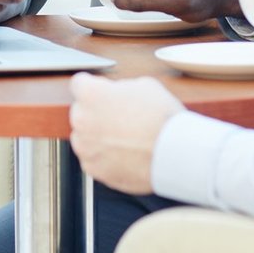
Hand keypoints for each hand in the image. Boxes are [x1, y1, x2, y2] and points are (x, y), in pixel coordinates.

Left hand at [68, 74, 182, 194]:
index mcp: (90, 94)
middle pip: (81, 111)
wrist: (175, 153)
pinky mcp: (94, 168)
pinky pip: (93, 158)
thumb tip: (115, 94)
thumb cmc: (162, 117)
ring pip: (85, 137)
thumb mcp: (143, 86)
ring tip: (125, 138)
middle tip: (120, 117)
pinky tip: (124, 154)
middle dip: (96, 112)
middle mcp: (82, 120)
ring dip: (98, 136)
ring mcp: (85, 147)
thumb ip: (119, 88)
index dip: (93, 86)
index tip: (101, 91)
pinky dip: (104, 157)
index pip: (79, 84)